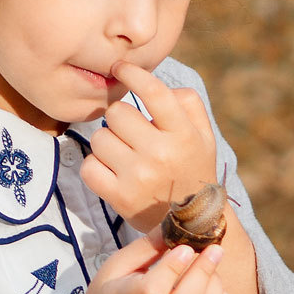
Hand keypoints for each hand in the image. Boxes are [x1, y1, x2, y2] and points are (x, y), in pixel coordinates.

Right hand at [71, 234, 231, 293]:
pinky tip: (215, 289)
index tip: (185, 248)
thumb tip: (175, 222)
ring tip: (211, 269)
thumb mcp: (115, 268)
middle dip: (204, 272)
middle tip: (212, 249)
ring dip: (216, 287)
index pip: (151, 291)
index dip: (172, 268)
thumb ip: (146, 247)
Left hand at [80, 61, 219, 233]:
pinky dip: (96, 167)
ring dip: (108, 144)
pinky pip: (89, 166)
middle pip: (117, 113)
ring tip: (125, 156)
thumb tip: (150, 82)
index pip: (154, 92)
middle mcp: (161, 154)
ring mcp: (138, 177)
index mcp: (183, 135)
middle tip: (131, 134)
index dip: (132, 74)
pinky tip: (112, 172)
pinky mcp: (119, 197)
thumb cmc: (193, 169)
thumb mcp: (204, 135)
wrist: (194, 225)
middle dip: (120, 119)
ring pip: (99, 138)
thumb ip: (187, 101)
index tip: (120, 68)